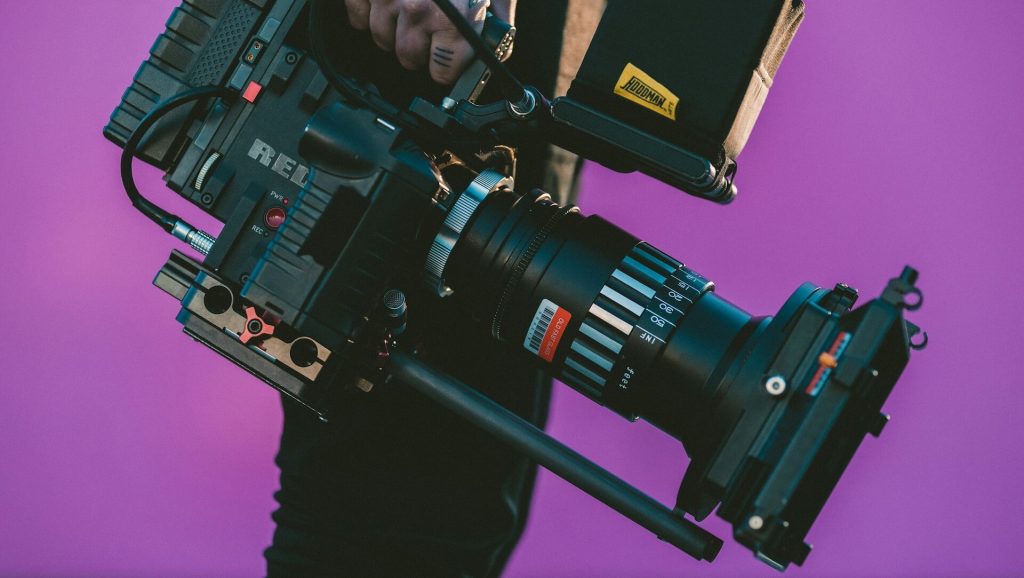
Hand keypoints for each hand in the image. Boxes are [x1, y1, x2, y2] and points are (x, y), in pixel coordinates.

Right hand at [344, 0, 514, 84]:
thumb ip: (498, 18)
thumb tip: (495, 48)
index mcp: (453, 18)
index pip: (443, 71)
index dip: (447, 68)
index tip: (447, 63)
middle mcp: (417, 10)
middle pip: (407, 58)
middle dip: (420, 50)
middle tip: (430, 35)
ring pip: (380, 37)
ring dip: (393, 30)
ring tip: (409, 12)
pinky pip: (357, 14)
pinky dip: (369, 11)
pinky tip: (386, 0)